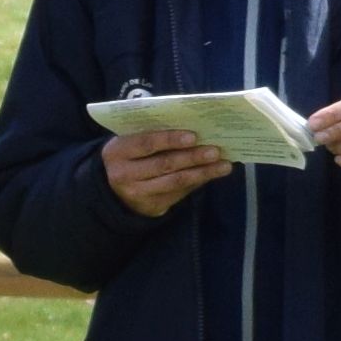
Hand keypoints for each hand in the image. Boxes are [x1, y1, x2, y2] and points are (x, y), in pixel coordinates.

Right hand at [107, 127, 240, 216]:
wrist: (116, 189)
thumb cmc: (130, 157)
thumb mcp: (131, 144)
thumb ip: (153, 137)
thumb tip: (193, 134)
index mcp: (117, 152)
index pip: (145, 144)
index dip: (169, 139)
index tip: (193, 136)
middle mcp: (123, 174)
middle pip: (163, 164)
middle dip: (192, 157)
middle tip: (215, 151)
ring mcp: (137, 193)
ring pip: (175, 181)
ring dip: (202, 172)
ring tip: (224, 165)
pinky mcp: (152, 206)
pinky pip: (180, 193)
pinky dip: (198, 182)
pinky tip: (212, 174)